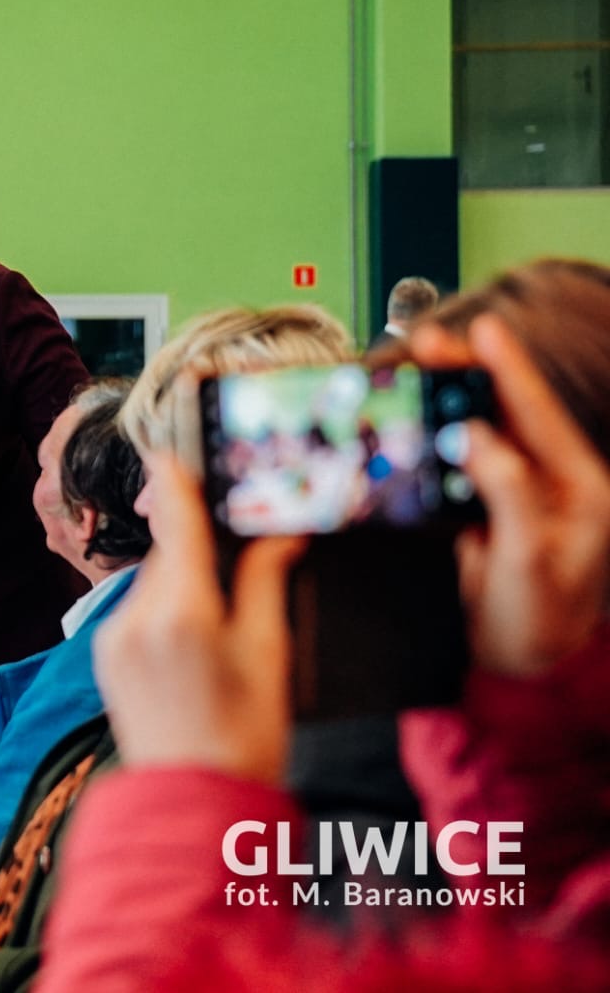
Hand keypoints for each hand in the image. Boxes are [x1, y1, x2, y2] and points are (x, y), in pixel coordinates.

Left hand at [93, 455, 306, 784]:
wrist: (191, 806)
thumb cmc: (245, 738)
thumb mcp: (268, 655)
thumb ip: (264, 585)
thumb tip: (279, 534)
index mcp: (184, 612)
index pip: (176, 523)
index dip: (175, 479)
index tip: (171, 445)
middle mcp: (137, 617)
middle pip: (168, 553)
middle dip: (199, 546)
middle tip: (240, 544)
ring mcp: (114, 637)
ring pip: (152, 581)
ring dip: (184, 580)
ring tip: (223, 618)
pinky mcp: (106, 655)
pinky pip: (137, 610)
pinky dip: (166, 608)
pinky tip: (196, 641)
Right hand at [410, 317, 609, 677]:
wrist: (522, 667)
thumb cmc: (536, 622)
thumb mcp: (527, 561)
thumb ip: (508, 494)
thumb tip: (475, 435)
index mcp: (580, 489)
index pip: (539, 414)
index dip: (508, 368)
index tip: (484, 329)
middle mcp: (556, 482)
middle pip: (510, 410)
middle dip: (469, 372)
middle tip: (427, 344)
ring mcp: (524, 492)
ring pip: (485, 428)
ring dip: (449, 397)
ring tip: (417, 368)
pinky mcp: (493, 507)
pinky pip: (465, 458)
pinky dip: (439, 432)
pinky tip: (416, 416)